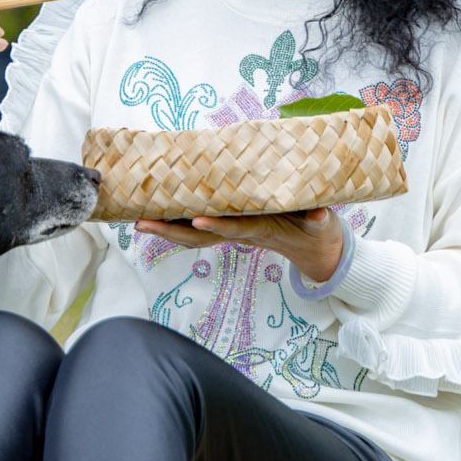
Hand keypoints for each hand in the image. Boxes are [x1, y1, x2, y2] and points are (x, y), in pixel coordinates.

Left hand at [136, 207, 343, 282]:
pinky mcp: (231, 225)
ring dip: (166, 229)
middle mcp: (240, 232)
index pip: (234, 228)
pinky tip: (156, 213)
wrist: (314, 248)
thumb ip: (319, 219)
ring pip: (194, 234)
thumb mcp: (322, 226)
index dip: (217, 225)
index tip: (196, 219)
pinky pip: (198, 225)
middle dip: (171, 231)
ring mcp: (233, 231)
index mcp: (261, 230)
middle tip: (141, 224)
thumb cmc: (317, 233)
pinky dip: (177, 221)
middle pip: (200, 236)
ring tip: (138, 221)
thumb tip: (320, 213)